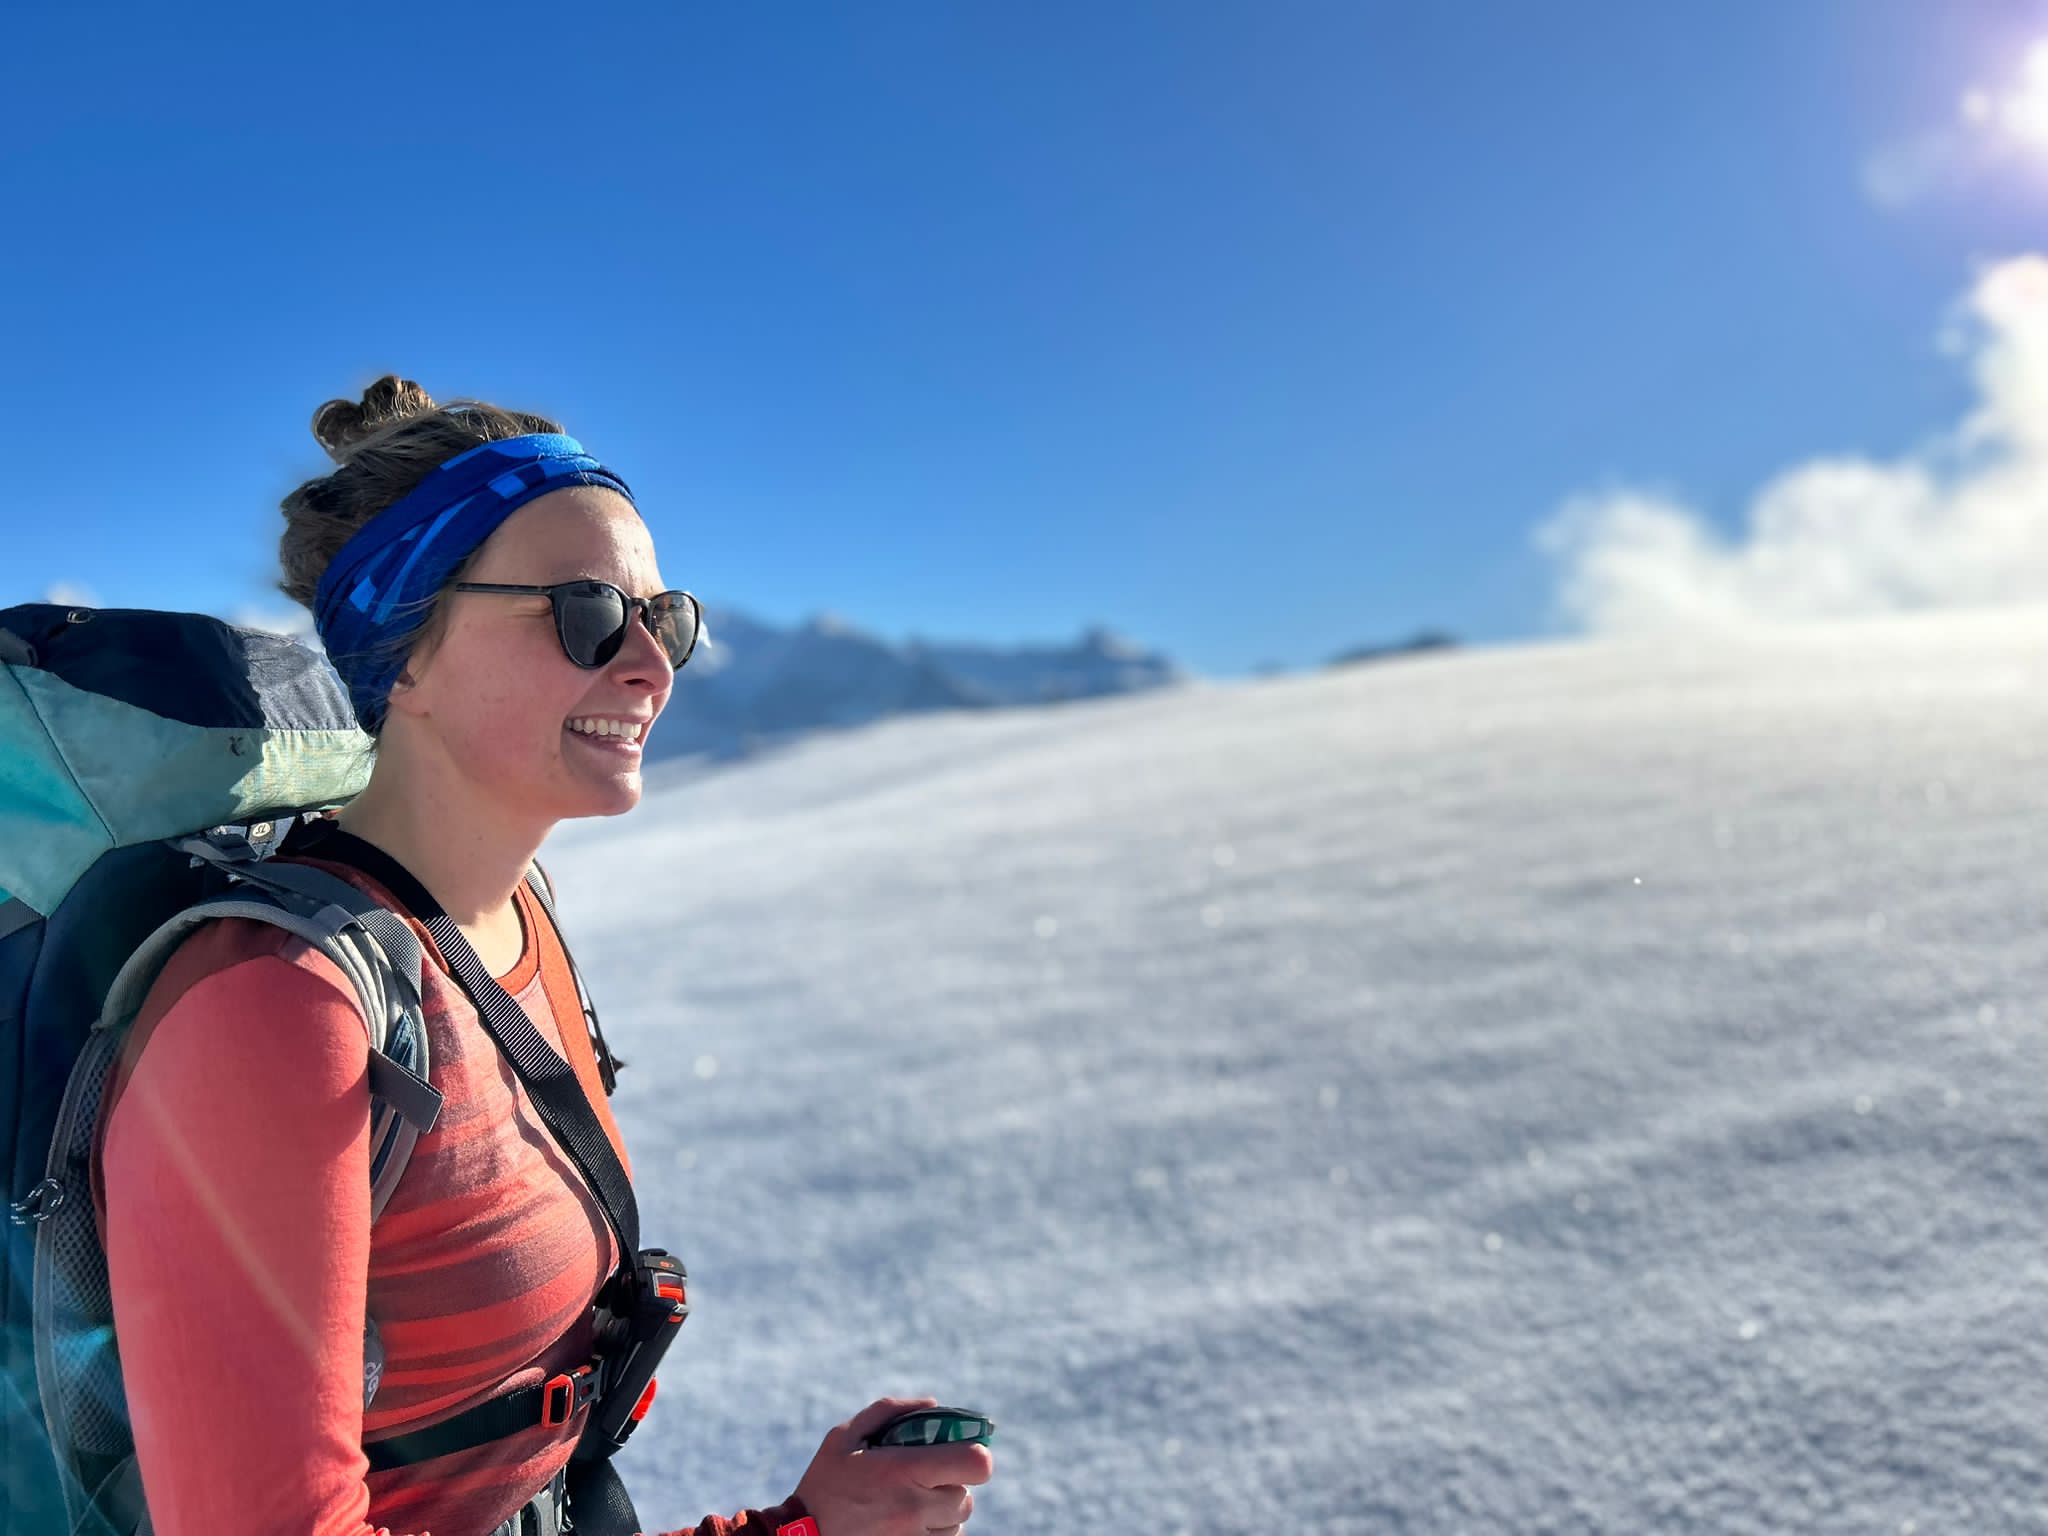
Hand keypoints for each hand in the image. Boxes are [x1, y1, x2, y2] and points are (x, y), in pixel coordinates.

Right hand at [791, 1396, 995, 1535]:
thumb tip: (932, 1405)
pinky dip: (933, 1533)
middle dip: (951, 1486)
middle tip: (926, 1481)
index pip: (975, 1462)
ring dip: (943, 1513)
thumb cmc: (824, 1484)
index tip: (962, 1453)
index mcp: (903, 1470)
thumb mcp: (846, 1436)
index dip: (976, 1455)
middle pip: (966, 1497)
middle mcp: (914, 1507)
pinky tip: (908, 1525)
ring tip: (911, 1505)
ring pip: (956, 1524)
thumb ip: (889, 1412)